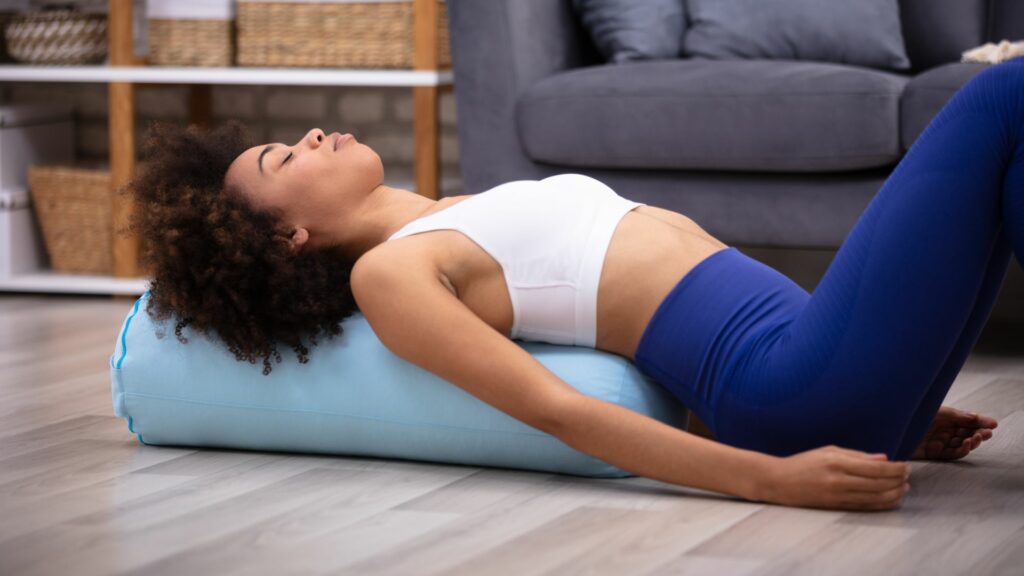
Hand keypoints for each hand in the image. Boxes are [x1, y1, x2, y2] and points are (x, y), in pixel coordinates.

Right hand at [759, 445, 910, 510]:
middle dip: (898, 480)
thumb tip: (883, 458)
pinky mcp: (835, 506)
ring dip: (894, 494)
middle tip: (909, 476)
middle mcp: (838, 480)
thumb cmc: (803, 463)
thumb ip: (857, 455)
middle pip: (878, 483)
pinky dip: (881, 504)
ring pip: (874, 497)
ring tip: (904, 488)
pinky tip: (891, 500)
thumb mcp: (828, 451)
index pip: (875, 467)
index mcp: (837, 462)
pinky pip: (864, 506)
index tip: (906, 465)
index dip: (895, 468)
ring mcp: (837, 495)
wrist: (778, 481)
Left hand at [911, 405, 997, 460]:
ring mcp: (939, 442)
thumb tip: (975, 416)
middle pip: (967, 433)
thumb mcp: (935, 411)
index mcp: (944, 417)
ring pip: (962, 444)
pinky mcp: (933, 453)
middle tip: (987, 433)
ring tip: (977, 437)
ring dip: (972, 441)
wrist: (891, 429)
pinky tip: (967, 443)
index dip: (981, 422)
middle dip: (979, 432)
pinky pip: (952, 453)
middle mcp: (943, 430)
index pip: (967, 420)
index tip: (993, 424)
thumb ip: (955, 415)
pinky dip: (962, 449)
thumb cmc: (911, 415)